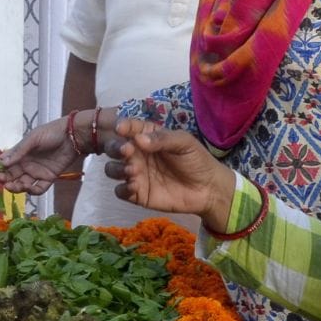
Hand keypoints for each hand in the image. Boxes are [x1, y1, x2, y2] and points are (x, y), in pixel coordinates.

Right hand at [0, 116, 83, 193]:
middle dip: (7, 181)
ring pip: (23, 184)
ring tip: (18, 186)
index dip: (1, 171)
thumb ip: (19, 151)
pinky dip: (33, 191)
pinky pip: (38, 189)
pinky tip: (30, 188)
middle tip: (5, 182)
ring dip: (18, 187)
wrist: (72, 136)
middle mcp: (27, 164)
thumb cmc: (51, 133)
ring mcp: (37, 172)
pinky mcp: (48, 178)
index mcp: (20, 154)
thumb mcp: (33, 139)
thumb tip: (2, 162)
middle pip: (13, 176)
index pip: (6, 165)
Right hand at [105, 118, 232, 227]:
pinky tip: (135, 187)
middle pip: (114, 148)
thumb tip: (139, 139)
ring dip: (116, 169)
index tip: (120, 128)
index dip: (123, 127)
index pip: (129, 128)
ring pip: (112, 169)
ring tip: (132, 170)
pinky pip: (120, 191)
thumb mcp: (184, 143)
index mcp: (147, 137)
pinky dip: (123, 189)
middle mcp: (137, 154)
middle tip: (126, 151)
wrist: (208, 189)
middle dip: (115, 148)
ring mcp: (136, 174)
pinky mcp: (137, 194)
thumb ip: (162, 139)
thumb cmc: (196, 160)